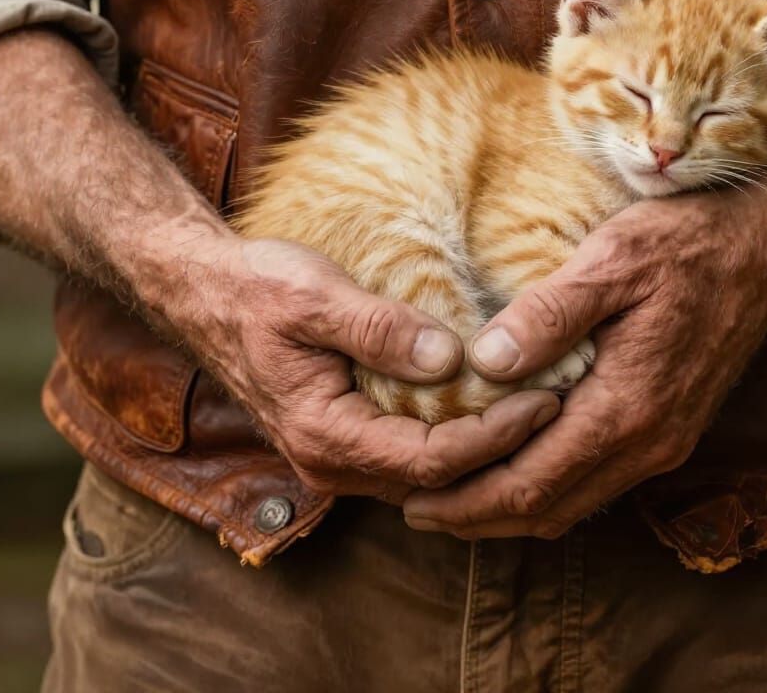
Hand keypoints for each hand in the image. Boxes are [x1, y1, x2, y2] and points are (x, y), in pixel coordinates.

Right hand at [166, 236, 560, 502]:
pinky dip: (455, 435)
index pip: (432, 459)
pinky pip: (411, 451)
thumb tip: (450, 359)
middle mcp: (333, 461)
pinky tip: (488, 404)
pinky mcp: (346, 435)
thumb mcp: (315, 298)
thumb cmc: (257, 289)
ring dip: (482, 445)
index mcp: (326, 435)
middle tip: (559, 406)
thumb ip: (379, 331)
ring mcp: (338, 454)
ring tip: (537, 406)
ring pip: (427, 470)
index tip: (544, 399)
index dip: (494, 435)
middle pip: (437, 477)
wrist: (206, 294)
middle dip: (501, 447)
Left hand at [402, 194, 766, 536]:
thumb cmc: (686, 245)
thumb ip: (549, 315)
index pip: (533, 483)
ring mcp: (664, 439)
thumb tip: (482, 362)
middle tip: (417, 510)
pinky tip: (519, 462)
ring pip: (575, 501)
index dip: (467, 500)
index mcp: (627, 407)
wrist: (766, 248)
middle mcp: (649, 441)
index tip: (413, 501)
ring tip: (455, 495)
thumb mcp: (613, 261)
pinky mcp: (670, 426)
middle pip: (550, 508)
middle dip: (479, 517)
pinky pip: (599, 479)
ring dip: (512, 507)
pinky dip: (550, 486)